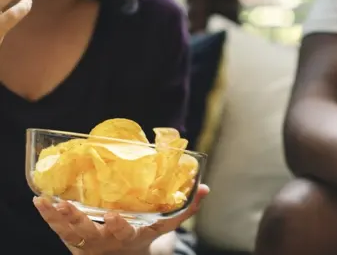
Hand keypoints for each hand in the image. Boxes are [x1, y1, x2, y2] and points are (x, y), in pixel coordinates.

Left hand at [33, 184, 208, 254]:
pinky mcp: (72, 239)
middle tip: (70, 207)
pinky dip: (48, 216)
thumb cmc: (142, 238)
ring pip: (70, 231)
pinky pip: (57, 229)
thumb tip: (205, 188)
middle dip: (80, 220)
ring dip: (58, 216)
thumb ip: (184, 209)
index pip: (124, 232)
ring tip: (49, 202)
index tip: (114, 215)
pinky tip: (40, 200)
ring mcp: (87, 241)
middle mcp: (105, 241)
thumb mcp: (163, 227)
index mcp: (129, 236)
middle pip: (90, 232)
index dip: (118, 225)